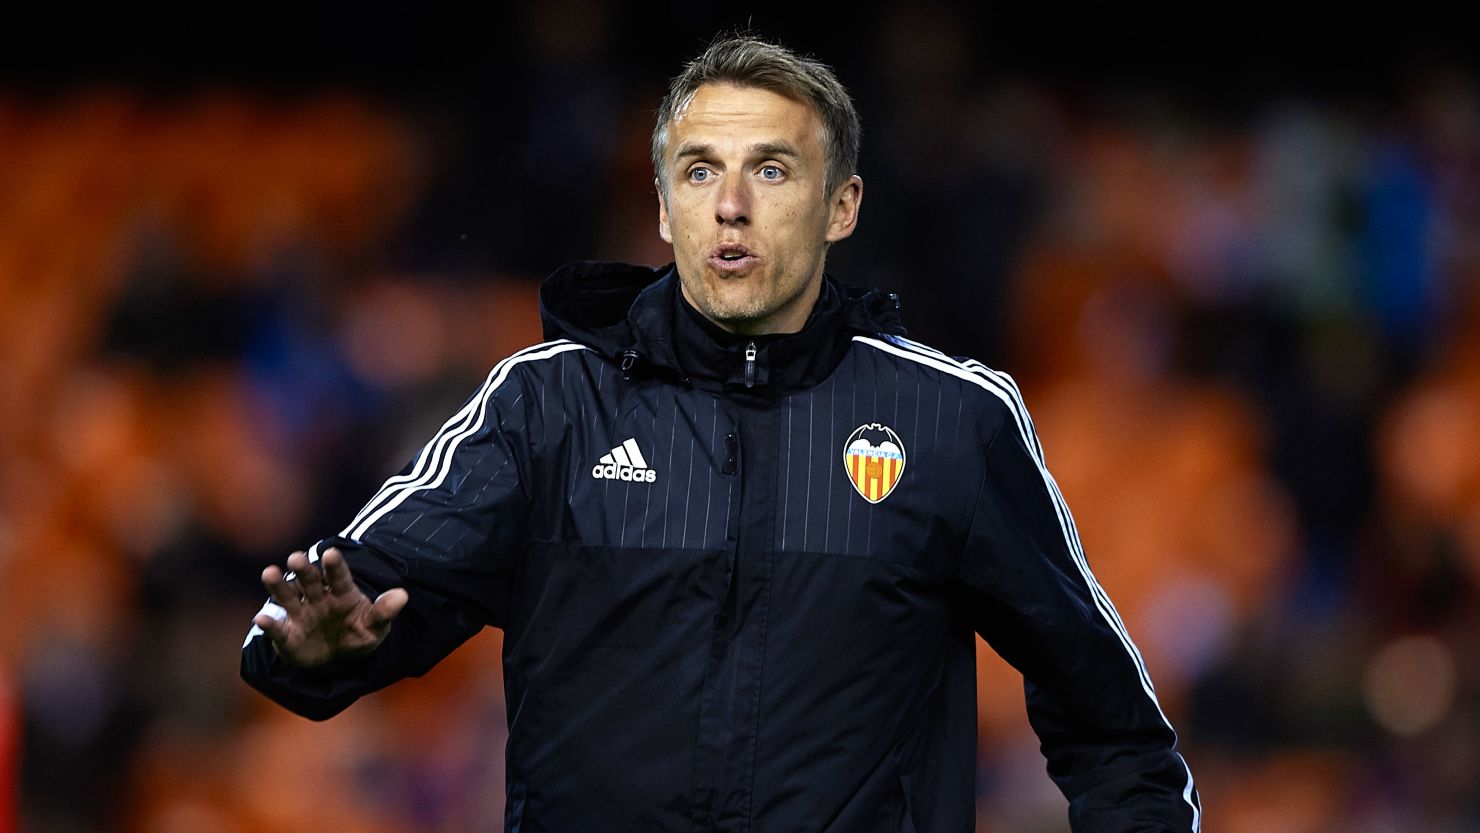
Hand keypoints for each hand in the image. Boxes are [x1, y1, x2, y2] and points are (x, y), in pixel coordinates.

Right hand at [253, 547, 408, 667]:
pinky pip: (277, 628)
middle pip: (310, 580)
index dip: (334, 565)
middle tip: (295, 558)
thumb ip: (384, 611)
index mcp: (342, 592)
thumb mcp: (374, 626)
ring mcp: (300, 613)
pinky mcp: (287, 633)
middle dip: (304, 569)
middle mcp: (318, 597)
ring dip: (279, 585)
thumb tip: (402, 595)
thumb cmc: (357, 634)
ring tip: (270, 573)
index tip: (330, 553)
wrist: (337, 658)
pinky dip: (269, 623)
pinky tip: (262, 618)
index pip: (339, 575)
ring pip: (288, 596)